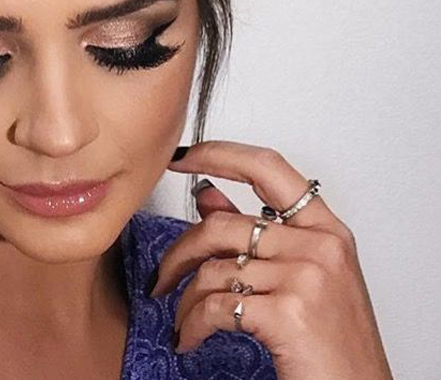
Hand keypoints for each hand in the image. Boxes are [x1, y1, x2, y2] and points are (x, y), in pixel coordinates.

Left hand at [149, 140, 393, 379]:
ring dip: (184, 298)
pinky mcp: (288, 313)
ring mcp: (305, 277)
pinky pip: (215, 305)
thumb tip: (207, 195)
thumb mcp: (302, 277)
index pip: (267, 168)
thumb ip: (254, 232)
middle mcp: (319, 246)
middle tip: (163, 276)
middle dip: (179, 253)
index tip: (181, 156)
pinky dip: (192, 323)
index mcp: (325, 229)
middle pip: (222, 225)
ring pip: (213, 267)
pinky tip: (190, 337)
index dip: (218, 154)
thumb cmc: (334, 342)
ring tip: (182, 318)